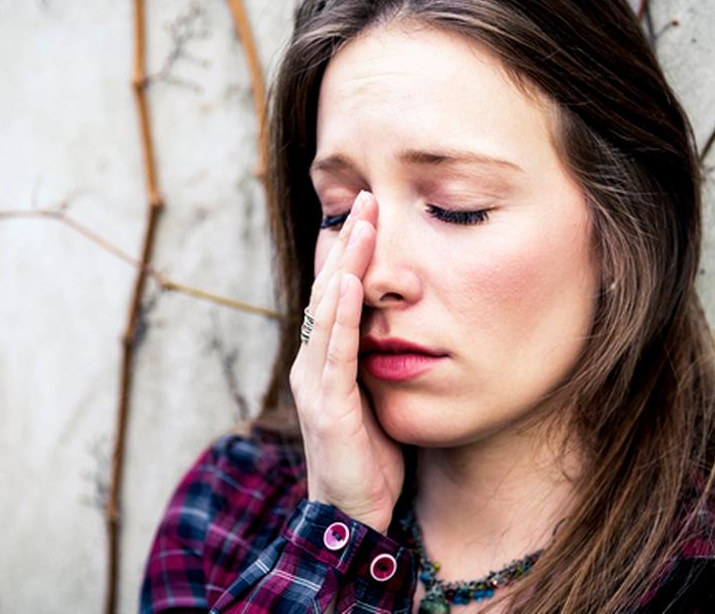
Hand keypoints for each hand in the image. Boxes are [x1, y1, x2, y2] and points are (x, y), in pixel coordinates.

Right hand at [290, 191, 404, 533]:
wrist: (352, 515)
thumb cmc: (369, 459)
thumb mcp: (375, 398)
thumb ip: (378, 362)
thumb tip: (404, 328)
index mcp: (322, 361)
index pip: (334, 294)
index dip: (349, 252)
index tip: (369, 212)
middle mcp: (311, 364)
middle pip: (327, 290)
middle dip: (347, 243)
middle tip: (366, 198)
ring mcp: (314, 383)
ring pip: (327, 309)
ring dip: (344, 263)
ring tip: (361, 223)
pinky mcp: (326, 405)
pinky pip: (335, 350)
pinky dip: (341, 313)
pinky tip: (350, 281)